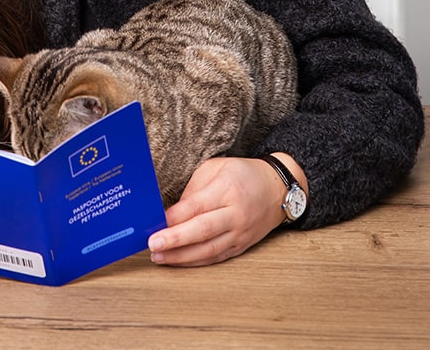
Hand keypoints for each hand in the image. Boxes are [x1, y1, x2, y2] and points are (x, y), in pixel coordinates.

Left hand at [148, 156, 298, 266]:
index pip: (197, 206)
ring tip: (158, 257)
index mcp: (227, 189)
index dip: (175, 217)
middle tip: (152, 244)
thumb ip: (194, 190)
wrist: (277, 189)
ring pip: (208, 249)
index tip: (154, 223)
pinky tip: (178, 261)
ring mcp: (240, 233)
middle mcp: (236, 214)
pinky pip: (216, 257)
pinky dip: (195, 261)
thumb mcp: (216, 168)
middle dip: (175, 239)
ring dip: (181, 256)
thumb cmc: (242, 174)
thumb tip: (172, 213)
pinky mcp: (242, 246)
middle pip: (202, 230)